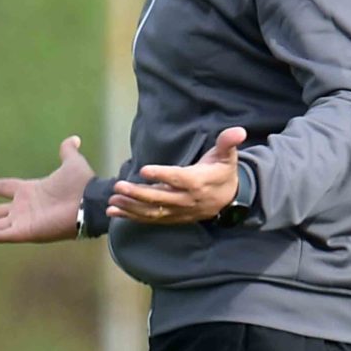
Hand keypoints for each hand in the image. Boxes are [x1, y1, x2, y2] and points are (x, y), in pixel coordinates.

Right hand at [0, 135, 94, 243]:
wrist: (89, 202)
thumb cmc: (81, 185)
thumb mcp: (72, 163)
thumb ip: (68, 152)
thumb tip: (73, 139)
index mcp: (31, 190)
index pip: (5, 188)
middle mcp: (24, 208)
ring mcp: (23, 221)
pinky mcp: (26, 232)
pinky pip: (1, 235)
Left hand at [108, 126, 245, 224]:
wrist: (230, 199)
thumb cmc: (223, 171)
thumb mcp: (228, 155)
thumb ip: (228, 142)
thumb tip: (238, 130)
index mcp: (199, 181)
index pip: (178, 179)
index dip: (162, 175)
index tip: (143, 170)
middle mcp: (187, 199)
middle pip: (160, 198)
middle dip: (138, 194)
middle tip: (118, 186)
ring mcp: (179, 211)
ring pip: (152, 212)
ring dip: (131, 207)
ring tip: (112, 201)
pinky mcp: (173, 218)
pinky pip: (151, 220)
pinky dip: (131, 217)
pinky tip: (114, 212)